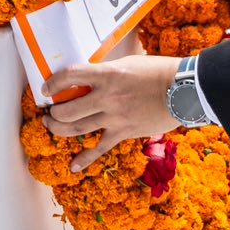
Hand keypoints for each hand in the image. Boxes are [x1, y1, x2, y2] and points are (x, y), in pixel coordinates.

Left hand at [43, 55, 182, 171]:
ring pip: (78, 128)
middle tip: (49, 112)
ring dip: (60, 129)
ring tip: (52, 126)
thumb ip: (107, 72)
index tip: (46, 88)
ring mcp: (115, 117)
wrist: (183, 90)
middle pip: (68, 109)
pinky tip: (73, 166)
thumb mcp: (128, 63)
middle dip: (53, 112)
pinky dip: (85, 158)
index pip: (69, 76)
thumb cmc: (159, 71)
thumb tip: (91, 77)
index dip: (53, 83)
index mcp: (107, 74)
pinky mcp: (124, 132)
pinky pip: (100, 148)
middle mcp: (107, 96)